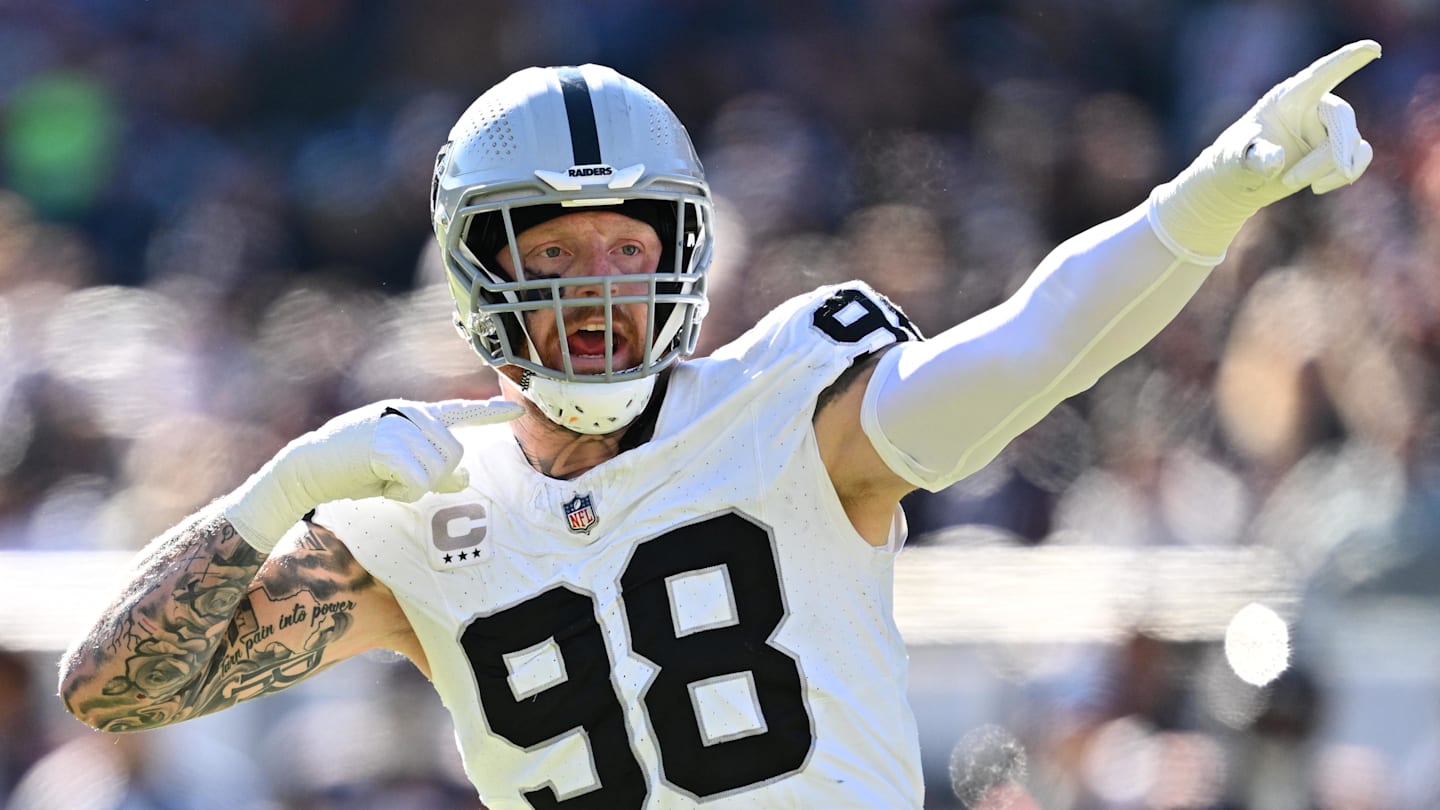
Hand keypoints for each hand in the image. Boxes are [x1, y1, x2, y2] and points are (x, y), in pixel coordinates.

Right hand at [222, 398, 523, 551]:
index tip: (517, 410)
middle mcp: (410, 414)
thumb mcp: (398, 470)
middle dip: (433, 477)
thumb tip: (464, 479)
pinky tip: (379, 483)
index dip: (489, 412)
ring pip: (438, 469)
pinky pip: (418, 480)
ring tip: (384, 478)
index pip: (459, 411)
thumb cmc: (353, 469)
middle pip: (454, 455)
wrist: (308, 469)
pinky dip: (402, 491)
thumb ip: (433, 471)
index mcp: (415, 415)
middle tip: (398, 480)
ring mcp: (397, 425)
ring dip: (414, 487)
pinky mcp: (384, 444)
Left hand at [1151, 40, 1380, 259]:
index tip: (1371, 48)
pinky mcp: (1337, 147)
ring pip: (1352, 142)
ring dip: (1328, 169)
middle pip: (1342, 117)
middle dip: (1332, 152)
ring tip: (1288, 183)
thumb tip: (1276, 158)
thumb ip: (1253, 158)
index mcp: (1288, 97)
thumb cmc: (1232, 162)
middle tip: (1291, 182)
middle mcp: (1313, 105)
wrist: (1238, 182)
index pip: (1321, 74)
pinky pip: (1361, 154)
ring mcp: (1327, 126)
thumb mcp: (1234, 160)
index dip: (1347, 60)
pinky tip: (1317, 187)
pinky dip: (1346, 174)